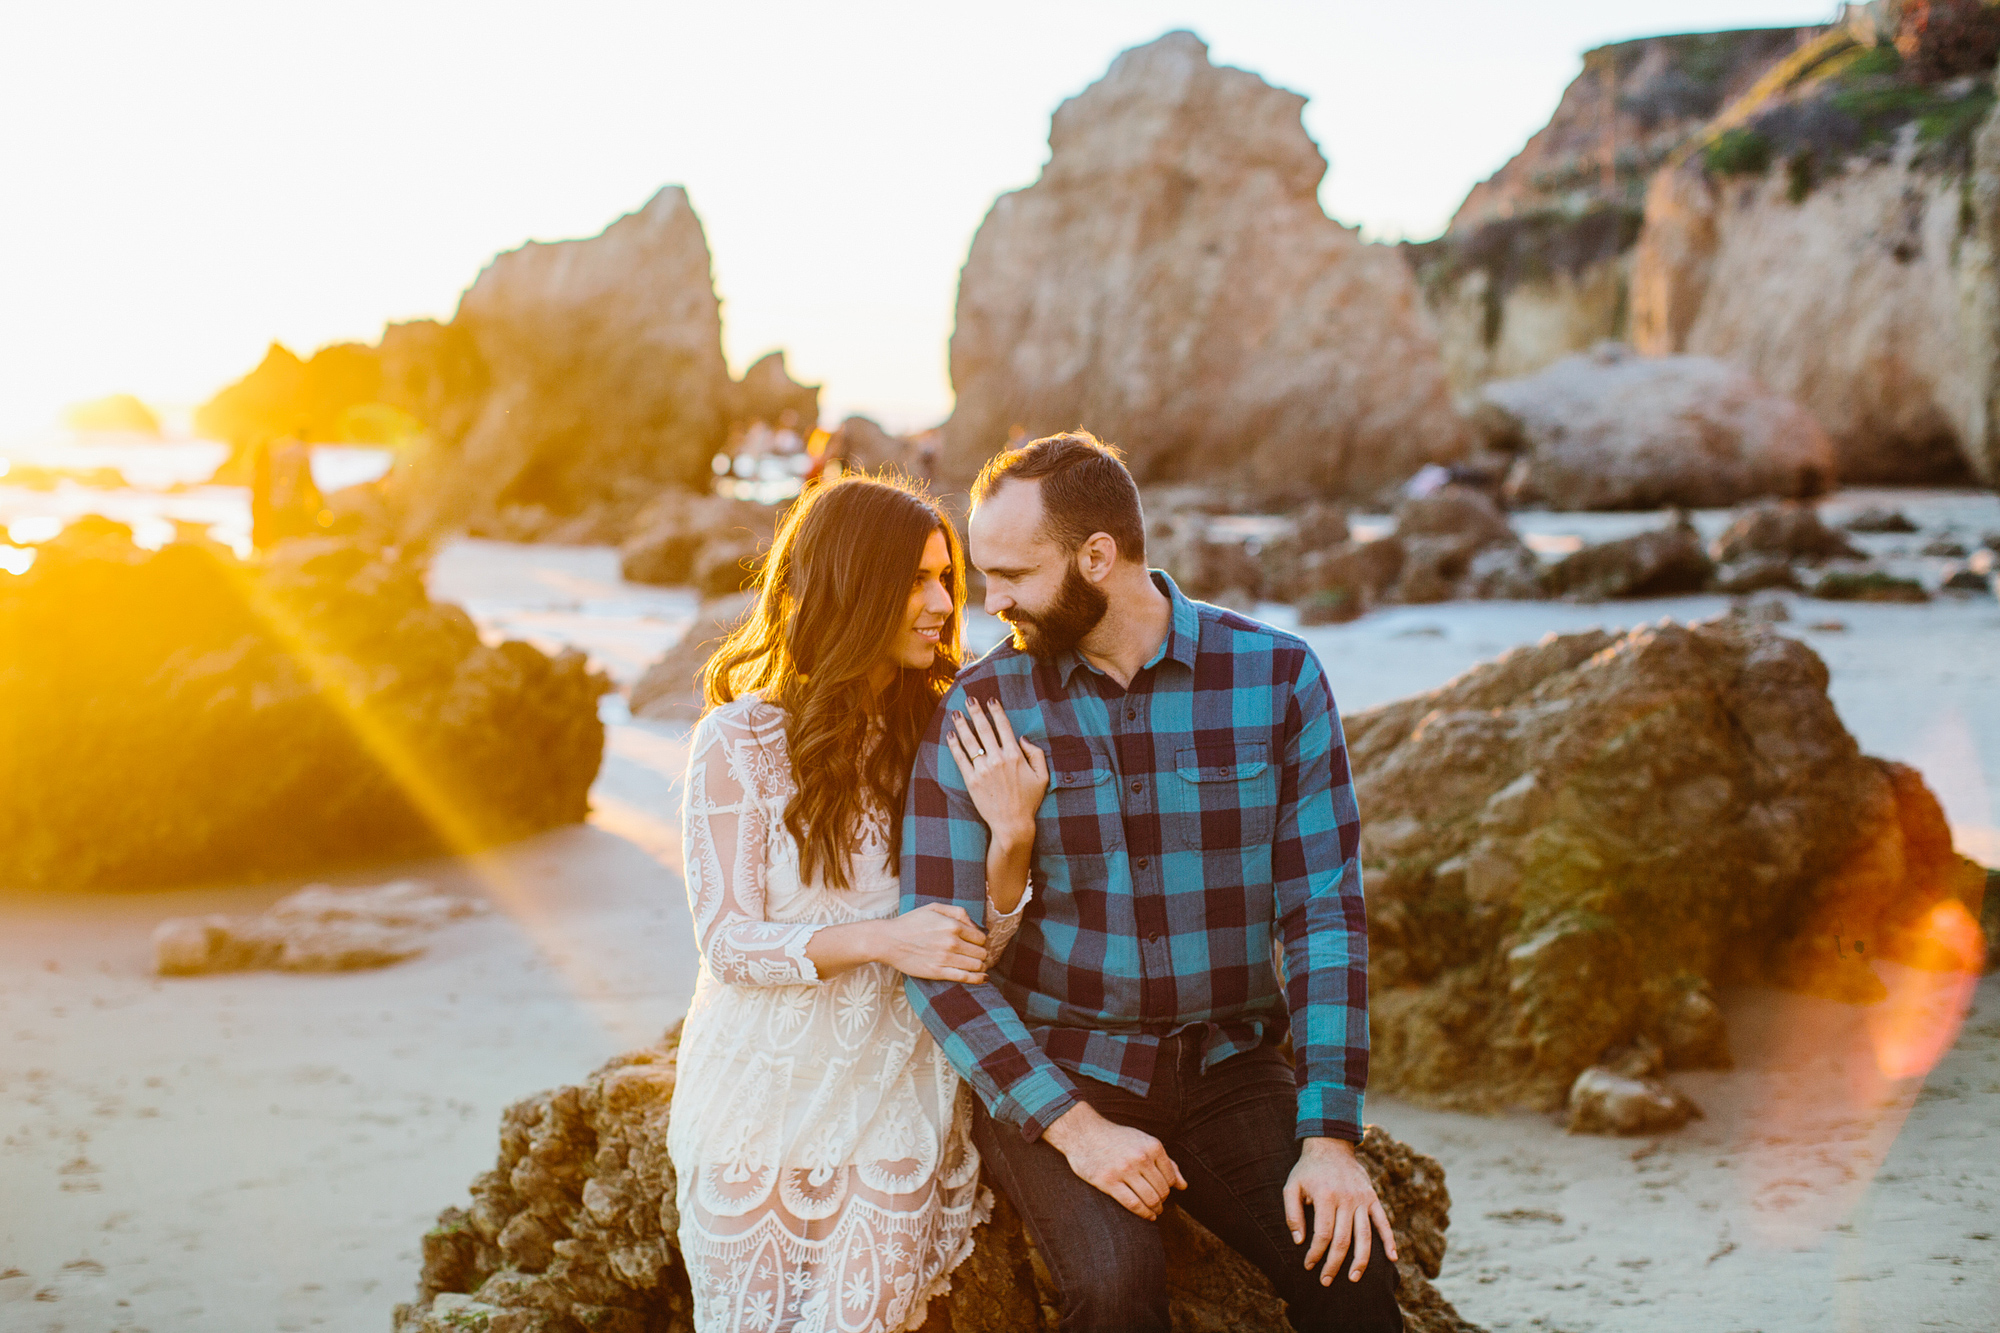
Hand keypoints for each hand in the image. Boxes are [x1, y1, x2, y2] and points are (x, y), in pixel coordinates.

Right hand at [878, 903, 988, 982]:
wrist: (889, 940)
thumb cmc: (911, 922)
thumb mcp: (934, 908)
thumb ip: (958, 912)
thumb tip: (976, 927)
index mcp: (952, 925)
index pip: (980, 937)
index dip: (980, 941)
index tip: (975, 944)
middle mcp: (952, 942)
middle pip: (981, 952)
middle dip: (981, 954)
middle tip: (976, 955)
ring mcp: (945, 959)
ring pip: (976, 965)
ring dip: (980, 966)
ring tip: (978, 966)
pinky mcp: (937, 972)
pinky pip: (965, 977)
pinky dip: (977, 979)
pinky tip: (982, 979)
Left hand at [945, 697, 1047, 845]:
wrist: (1012, 824)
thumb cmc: (1029, 801)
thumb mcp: (1042, 776)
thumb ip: (1036, 754)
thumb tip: (1024, 738)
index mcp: (1015, 755)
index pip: (1004, 726)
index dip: (996, 711)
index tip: (990, 700)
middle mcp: (998, 759)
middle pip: (984, 729)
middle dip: (975, 711)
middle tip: (969, 699)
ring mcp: (983, 769)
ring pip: (970, 741)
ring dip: (962, 724)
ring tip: (955, 713)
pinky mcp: (971, 780)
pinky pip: (960, 758)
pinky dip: (954, 745)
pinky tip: (950, 735)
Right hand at [1043, 1102, 1186, 1220]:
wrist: (1084, 1133)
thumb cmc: (1116, 1139)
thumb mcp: (1144, 1142)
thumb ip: (1166, 1162)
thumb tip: (1184, 1186)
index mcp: (1152, 1146)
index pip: (1170, 1178)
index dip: (1169, 1189)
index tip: (1163, 1192)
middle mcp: (1140, 1157)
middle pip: (1162, 1190)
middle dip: (1162, 1201)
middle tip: (1159, 1204)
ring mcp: (1124, 1170)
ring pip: (1150, 1199)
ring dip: (1155, 1209)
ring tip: (1154, 1211)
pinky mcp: (1108, 1181)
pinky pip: (1133, 1204)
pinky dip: (1144, 1214)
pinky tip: (1147, 1216)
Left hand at [1284, 1137, 1397, 1285]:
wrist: (1330, 1145)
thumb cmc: (1308, 1170)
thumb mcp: (1291, 1187)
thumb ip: (1292, 1213)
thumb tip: (1299, 1241)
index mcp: (1325, 1196)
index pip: (1322, 1234)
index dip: (1315, 1253)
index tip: (1308, 1266)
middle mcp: (1346, 1199)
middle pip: (1343, 1240)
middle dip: (1334, 1264)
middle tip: (1326, 1281)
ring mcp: (1362, 1199)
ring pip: (1364, 1236)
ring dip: (1360, 1261)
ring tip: (1354, 1279)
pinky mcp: (1373, 1198)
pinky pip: (1383, 1222)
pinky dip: (1389, 1241)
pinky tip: (1392, 1259)